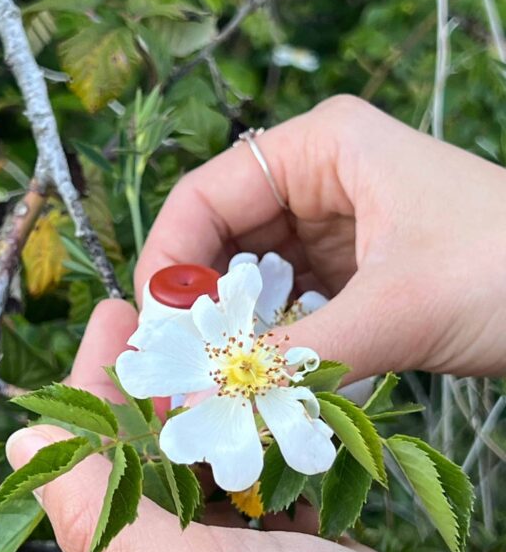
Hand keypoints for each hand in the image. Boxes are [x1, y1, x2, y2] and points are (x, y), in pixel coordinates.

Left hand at [6, 301, 503, 551]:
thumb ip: (110, 520)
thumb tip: (26, 447)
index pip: (94, 464)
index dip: (95, 386)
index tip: (113, 315)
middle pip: (146, 454)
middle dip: (150, 380)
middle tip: (165, 314)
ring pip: (201, 461)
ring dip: (203, 400)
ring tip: (216, 343)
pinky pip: (250, 478)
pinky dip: (252, 431)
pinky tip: (267, 401)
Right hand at [135, 95, 505, 381]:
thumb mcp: (395, 308)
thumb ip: (292, 358)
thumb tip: (196, 405)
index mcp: (322, 146)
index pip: (206, 196)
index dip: (169, 263)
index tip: (156, 334)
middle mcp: (320, 178)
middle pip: (224, 241)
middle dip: (201, 309)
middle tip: (178, 376)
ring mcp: (338, 227)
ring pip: (255, 281)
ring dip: (237, 334)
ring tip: (218, 386)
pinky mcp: (356, 272)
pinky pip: (292, 306)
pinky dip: (275, 345)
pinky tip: (266, 380)